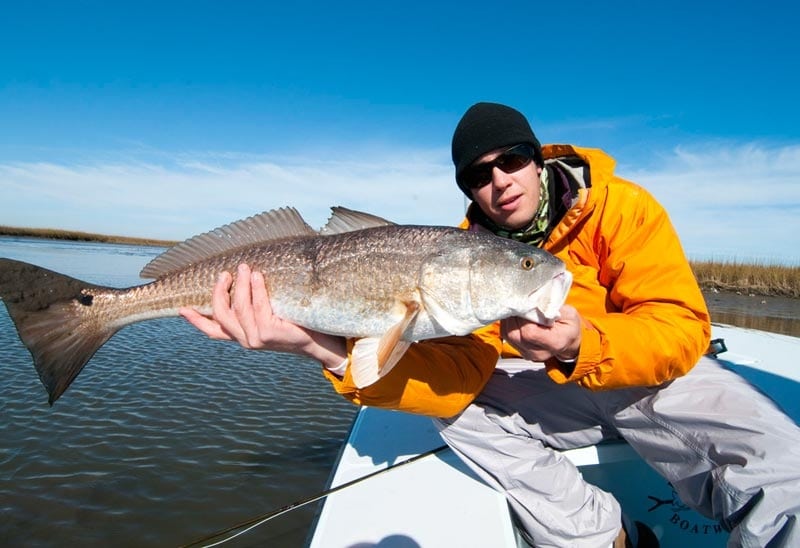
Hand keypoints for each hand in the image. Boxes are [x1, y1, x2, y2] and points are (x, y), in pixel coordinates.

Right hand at [179, 264, 346, 367]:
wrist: (318, 340)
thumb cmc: (294, 323)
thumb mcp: (267, 315)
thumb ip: (252, 307)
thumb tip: (241, 279)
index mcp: (242, 337)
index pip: (212, 331)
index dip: (195, 321)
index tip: (180, 308)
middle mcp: (245, 340)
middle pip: (220, 314)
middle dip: (219, 291)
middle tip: (226, 273)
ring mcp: (255, 339)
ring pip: (238, 307)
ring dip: (240, 284)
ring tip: (245, 268)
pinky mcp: (268, 333)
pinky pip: (257, 305)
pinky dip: (256, 288)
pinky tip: (258, 276)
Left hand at [501, 305, 581, 362]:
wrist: (568, 341)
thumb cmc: (569, 326)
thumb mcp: (568, 313)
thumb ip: (552, 307)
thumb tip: (534, 298)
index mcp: (555, 343)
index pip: (530, 332)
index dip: (524, 316)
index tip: (526, 304)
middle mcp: (539, 352)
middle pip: (515, 334)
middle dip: (514, 316)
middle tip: (518, 303)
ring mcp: (528, 354)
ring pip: (508, 335)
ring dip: (509, 319)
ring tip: (516, 308)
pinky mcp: (520, 351)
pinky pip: (506, 336)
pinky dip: (508, 323)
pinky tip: (514, 315)